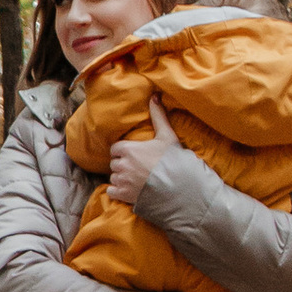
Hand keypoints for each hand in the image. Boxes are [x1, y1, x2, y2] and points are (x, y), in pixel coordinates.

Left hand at [107, 91, 180, 210]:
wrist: (179, 187)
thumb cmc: (173, 160)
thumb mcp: (167, 136)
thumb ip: (158, 116)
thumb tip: (154, 95)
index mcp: (128, 149)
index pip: (115, 148)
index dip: (123, 151)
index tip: (133, 154)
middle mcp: (122, 164)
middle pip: (114, 163)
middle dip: (122, 165)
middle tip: (136, 167)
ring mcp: (122, 181)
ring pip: (114, 177)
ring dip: (121, 178)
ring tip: (135, 179)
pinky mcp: (124, 195)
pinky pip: (112, 191)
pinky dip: (117, 191)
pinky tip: (129, 191)